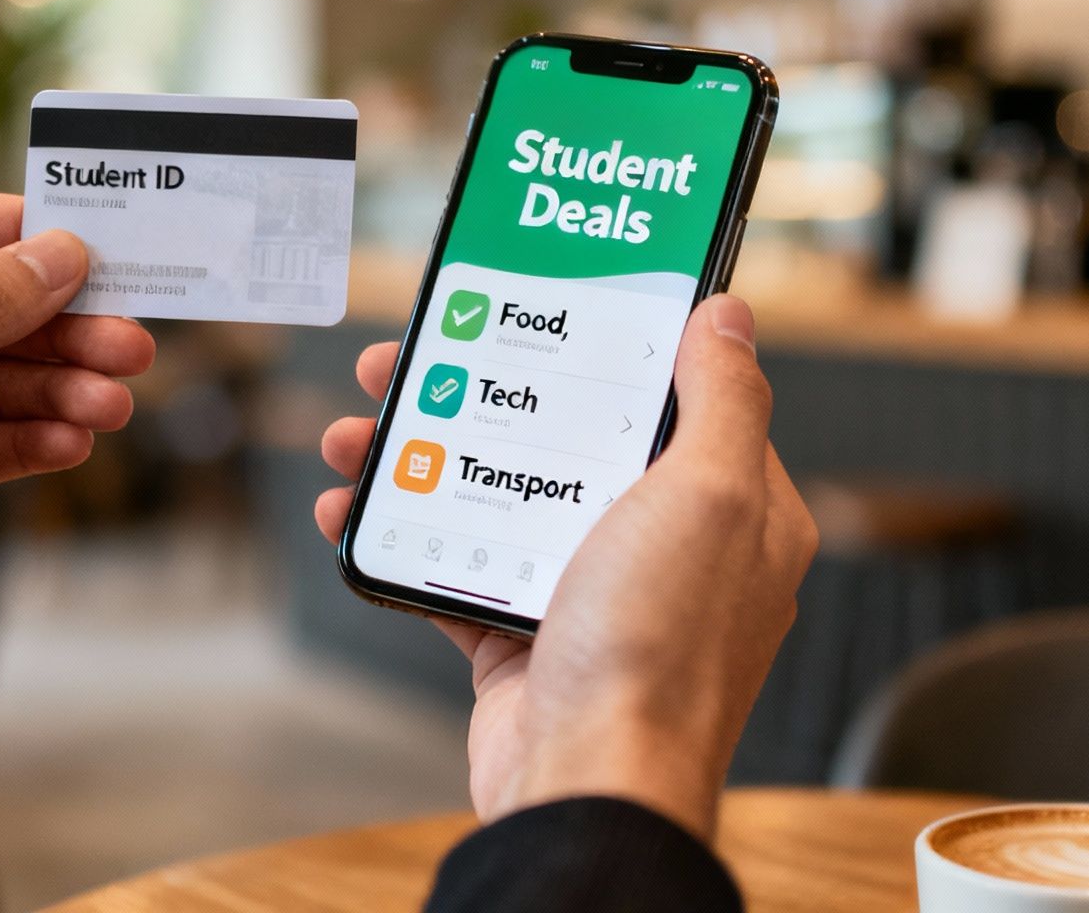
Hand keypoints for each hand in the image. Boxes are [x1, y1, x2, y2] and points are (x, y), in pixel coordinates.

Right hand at [314, 295, 814, 839]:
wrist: (587, 784)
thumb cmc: (660, 650)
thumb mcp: (710, 497)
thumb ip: (724, 401)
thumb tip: (728, 317)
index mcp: (737, 513)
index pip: (681, 402)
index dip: (613, 349)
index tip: (550, 305)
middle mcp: (669, 550)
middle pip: (570, 440)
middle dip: (486, 393)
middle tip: (413, 360)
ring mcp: (593, 596)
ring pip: (501, 496)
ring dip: (423, 456)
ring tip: (355, 431)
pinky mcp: (523, 638)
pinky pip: (453, 566)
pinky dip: (400, 534)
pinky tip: (351, 506)